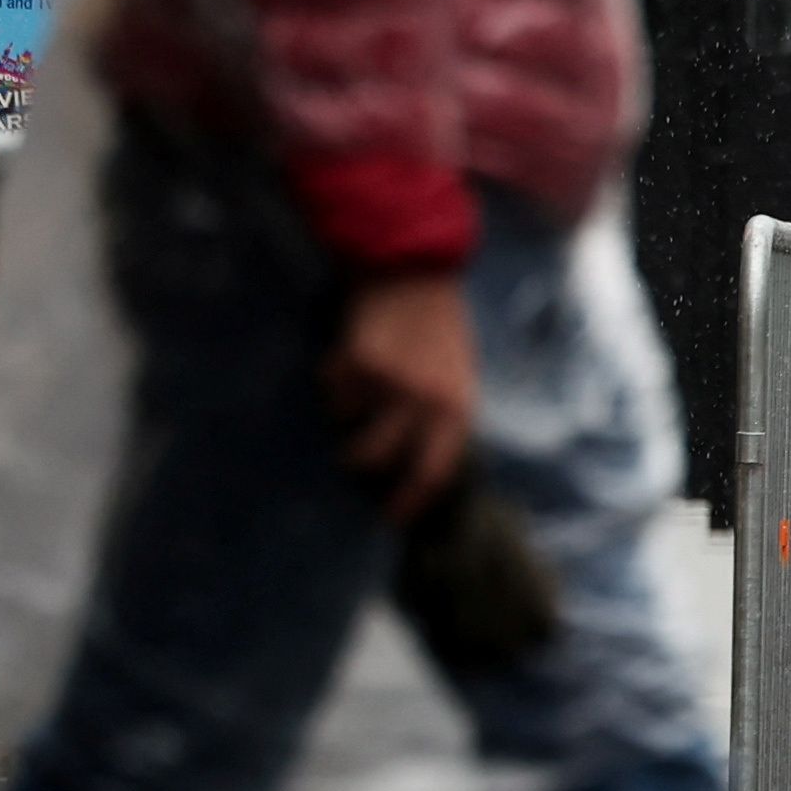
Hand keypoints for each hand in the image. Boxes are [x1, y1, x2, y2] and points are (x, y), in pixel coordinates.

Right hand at [328, 271, 477, 522]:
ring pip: (348, 429)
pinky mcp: (357, 363)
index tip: (391, 517)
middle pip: (377, 459)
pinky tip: (352, 358)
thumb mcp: (457, 377)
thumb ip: (441, 419)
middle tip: (353, 453)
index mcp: (457, 408)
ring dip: (346, 417)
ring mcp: (390, 383)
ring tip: (357, 393)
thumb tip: (417, 464)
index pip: (433, 472)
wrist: (416, 273)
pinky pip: (334, 393)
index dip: (409, 500)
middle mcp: (425, 401)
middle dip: (359, 462)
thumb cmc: (438, 330)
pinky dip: (335, 382)